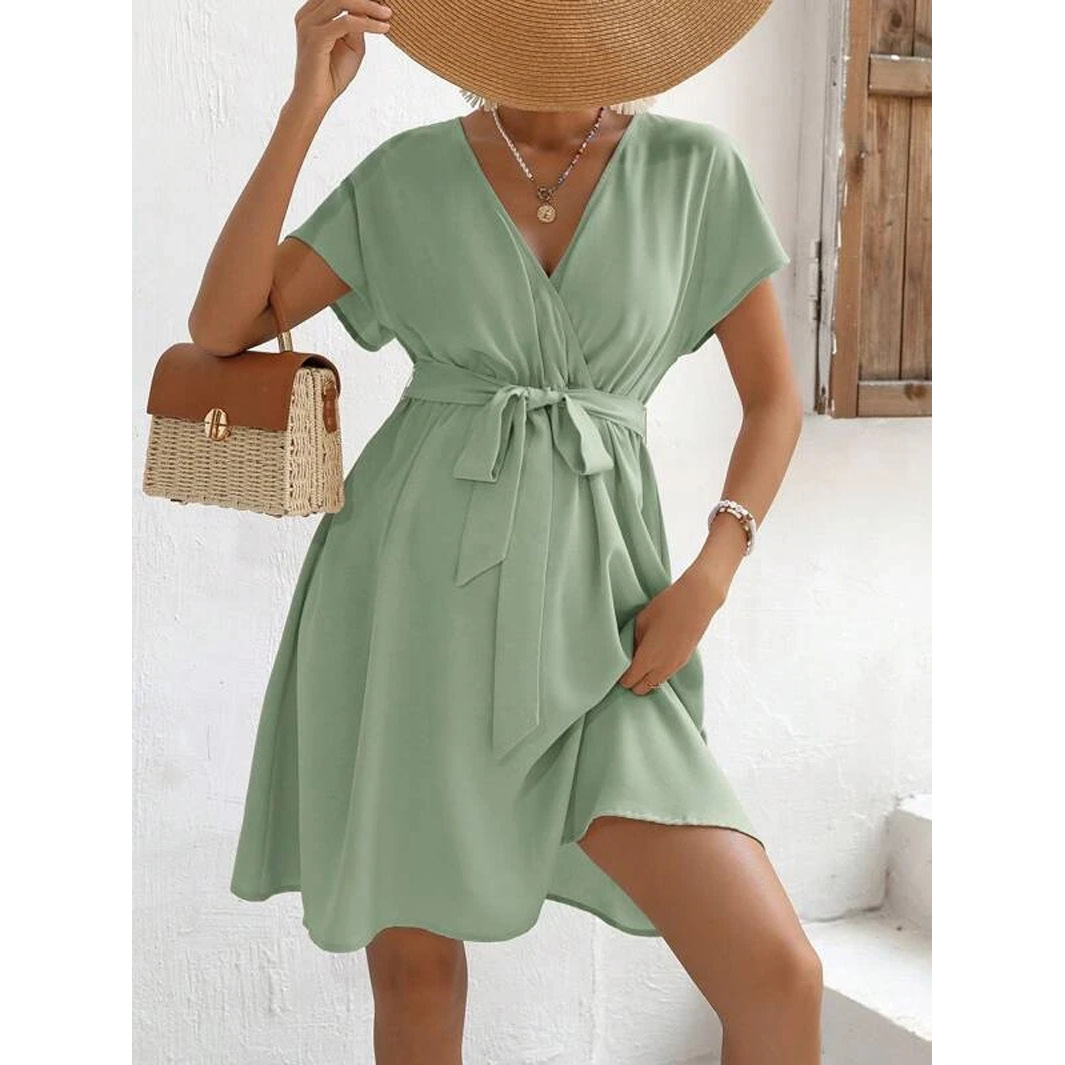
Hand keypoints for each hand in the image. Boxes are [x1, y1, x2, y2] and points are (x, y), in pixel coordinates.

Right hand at [290, 1, 391, 114]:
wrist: (315, 100)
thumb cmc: (331, 75)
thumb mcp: (351, 45)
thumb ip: (357, 25)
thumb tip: (367, 10)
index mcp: (312, 14)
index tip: (381, 4)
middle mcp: (307, 16)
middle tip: (387, 8)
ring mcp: (309, 25)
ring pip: (341, 2)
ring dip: (368, 6)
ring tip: (387, 15)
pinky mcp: (316, 38)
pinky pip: (346, 22)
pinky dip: (367, 23)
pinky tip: (383, 28)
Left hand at [617, 568, 726, 695]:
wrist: (697, 600)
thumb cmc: (666, 606)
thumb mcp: (641, 622)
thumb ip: (633, 641)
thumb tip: (629, 652)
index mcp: (648, 658)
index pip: (629, 681)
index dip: (620, 677)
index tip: (616, 669)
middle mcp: (662, 667)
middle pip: (642, 689)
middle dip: (632, 682)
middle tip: (626, 667)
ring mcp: (675, 665)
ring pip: (656, 683)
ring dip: (646, 678)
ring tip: (640, 662)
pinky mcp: (684, 660)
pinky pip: (666, 675)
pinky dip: (657, 672)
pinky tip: (655, 657)